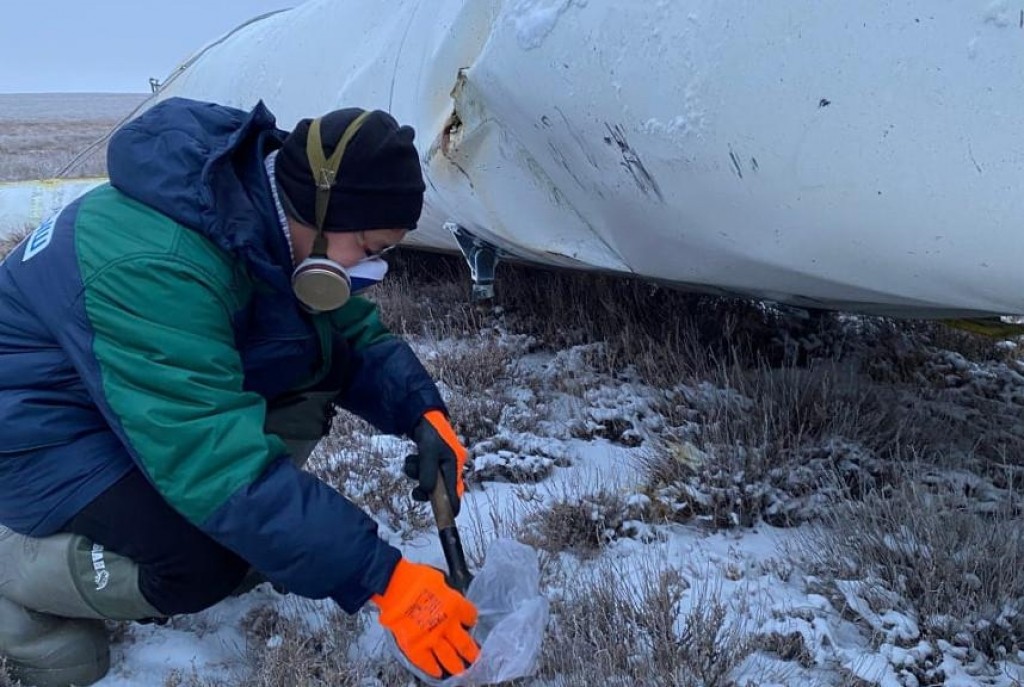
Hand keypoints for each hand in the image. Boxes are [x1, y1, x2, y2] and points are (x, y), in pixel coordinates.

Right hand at [373, 558, 479, 677]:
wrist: (394, 586)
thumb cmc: (413, 578)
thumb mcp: (439, 579)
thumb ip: (446, 592)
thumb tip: (446, 595)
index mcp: (455, 606)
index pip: (469, 617)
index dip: (470, 620)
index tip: (469, 623)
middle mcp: (447, 625)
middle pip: (464, 643)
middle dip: (471, 652)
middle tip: (475, 658)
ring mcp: (431, 637)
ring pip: (449, 657)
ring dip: (456, 665)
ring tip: (460, 671)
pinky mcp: (415, 645)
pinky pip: (426, 662)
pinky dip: (432, 669)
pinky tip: (437, 673)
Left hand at [404, 410, 467, 515]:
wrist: (422, 415)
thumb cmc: (430, 432)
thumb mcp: (428, 451)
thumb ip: (427, 472)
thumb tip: (427, 490)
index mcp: (454, 464)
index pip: (455, 492)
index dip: (451, 507)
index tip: (447, 519)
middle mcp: (449, 467)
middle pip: (440, 489)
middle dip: (425, 489)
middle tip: (416, 492)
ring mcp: (439, 464)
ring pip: (427, 480)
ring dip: (417, 475)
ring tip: (412, 461)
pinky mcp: (429, 461)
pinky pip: (421, 472)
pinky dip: (414, 468)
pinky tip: (412, 457)